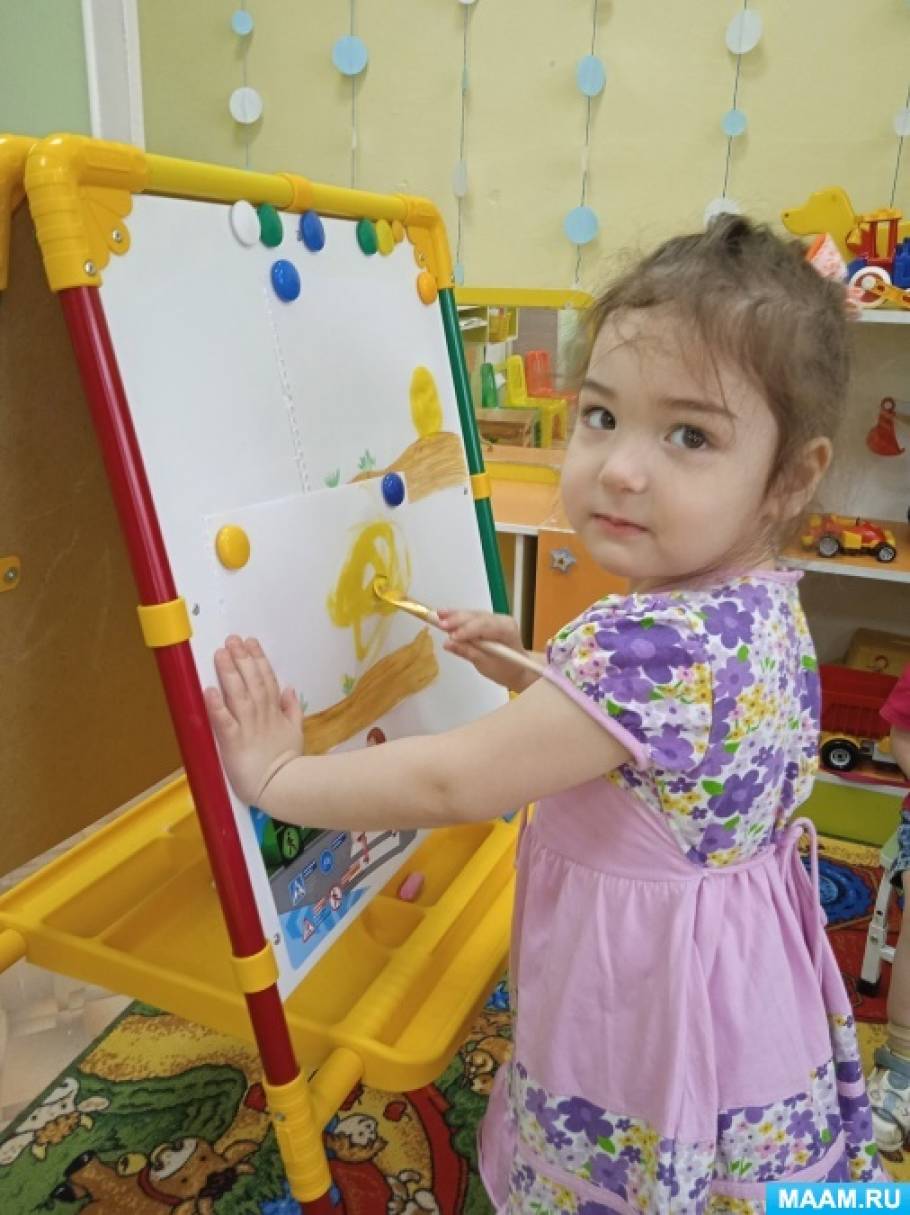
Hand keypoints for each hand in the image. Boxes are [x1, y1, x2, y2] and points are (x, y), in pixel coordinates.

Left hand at [204, 636, 302, 805]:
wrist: (283, 787)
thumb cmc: (288, 763)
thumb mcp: (296, 732)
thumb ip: (292, 709)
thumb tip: (290, 688)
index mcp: (275, 712)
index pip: (267, 680)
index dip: (258, 659)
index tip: (250, 642)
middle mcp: (261, 714)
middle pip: (252, 681)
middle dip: (242, 659)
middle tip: (232, 639)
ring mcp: (247, 727)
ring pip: (238, 694)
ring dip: (229, 673)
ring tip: (221, 654)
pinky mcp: (233, 742)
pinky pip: (224, 721)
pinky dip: (217, 706)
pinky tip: (209, 690)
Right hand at [437, 609, 534, 691]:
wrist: (518, 669)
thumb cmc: (506, 670)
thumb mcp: (487, 665)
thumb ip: (468, 652)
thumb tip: (448, 644)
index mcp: (507, 630)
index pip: (485, 626)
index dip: (467, 629)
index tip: (452, 635)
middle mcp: (502, 620)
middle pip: (477, 617)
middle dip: (458, 620)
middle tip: (439, 624)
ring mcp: (494, 618)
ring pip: (472, 615)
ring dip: (455, 616)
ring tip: (437, 615)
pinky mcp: (486, 621)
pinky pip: (471, 617)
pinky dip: (457, 617)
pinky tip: (443, 614)